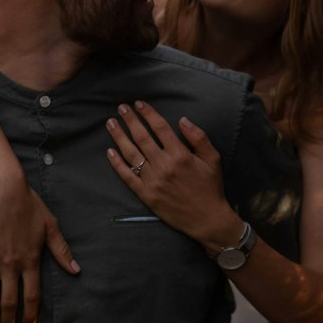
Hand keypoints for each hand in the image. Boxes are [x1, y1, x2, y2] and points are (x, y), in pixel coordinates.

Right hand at [0, 179, 78, 322]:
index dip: (31, 312)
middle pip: (9, 300)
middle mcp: (10, 265)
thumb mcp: (50, 227)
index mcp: (30, 260)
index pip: (32, 295)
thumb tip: (76, 270)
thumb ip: (62, 251)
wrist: (3, 190)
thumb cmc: (29, 206)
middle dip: (7, 320)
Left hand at [105, 101, 237, 246]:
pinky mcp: (146, 195)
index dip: (148, 113)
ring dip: (119, 136)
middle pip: (142, 137)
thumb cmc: (210, 187)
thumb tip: (182, 120)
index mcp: (180, 154)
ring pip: (131, 154)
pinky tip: (110, 152)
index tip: (138, 103)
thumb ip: (198, 137)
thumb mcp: (212, 159)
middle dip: (130, 120)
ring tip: (111, 123)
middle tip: (120, 108)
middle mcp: (163, 165)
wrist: (207, 219)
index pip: (159, 128)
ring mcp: (152, 181)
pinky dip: (117, 163)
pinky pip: (127, 176)